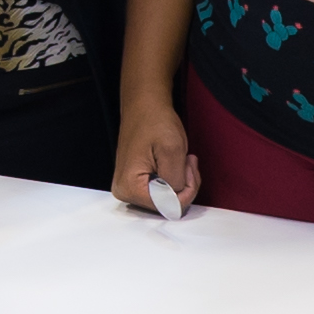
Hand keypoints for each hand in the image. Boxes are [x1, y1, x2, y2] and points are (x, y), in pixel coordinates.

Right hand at [111, 92, 200, 212]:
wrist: (144, 106)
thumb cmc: (155, 122)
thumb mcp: (172, 150)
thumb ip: (176, 182)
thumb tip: (176, 203)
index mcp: (129, 187)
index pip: (169, 208)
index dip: (187, 190)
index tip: (188, 166)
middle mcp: (125, 192)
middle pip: (167, 206)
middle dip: (185, 185)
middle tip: (187, 161)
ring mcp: (129, 188)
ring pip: (167, 200)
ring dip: (181, 182)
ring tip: (182, 159)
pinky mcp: (136, 184)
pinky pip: (163, 192)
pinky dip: (175, 180)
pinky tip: (175, 163)